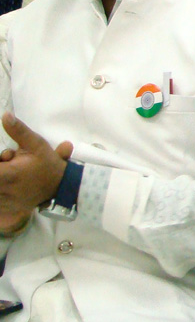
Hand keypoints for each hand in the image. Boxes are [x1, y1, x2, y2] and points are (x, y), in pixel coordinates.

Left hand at [0, 113, 71, 232]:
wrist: (61, 186)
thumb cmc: (48, 165)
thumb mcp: (37, 144)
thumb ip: (19, 131)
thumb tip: (5, 115)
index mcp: (7, 174)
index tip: (4, 157)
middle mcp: (3, 189)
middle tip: (8, 159)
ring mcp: (4, 200)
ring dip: (1, 176)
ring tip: (11, 171)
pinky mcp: (6, 206)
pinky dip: (2, 188)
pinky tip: (11, 183)